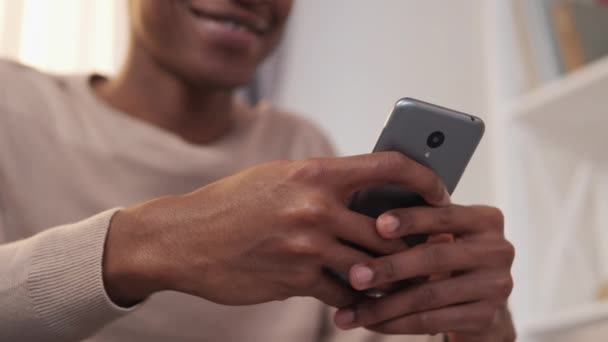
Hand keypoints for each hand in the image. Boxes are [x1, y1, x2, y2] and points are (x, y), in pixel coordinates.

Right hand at [103, 152, 450, 307]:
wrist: (182, 238)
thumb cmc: (232, 204)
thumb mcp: (278, 178)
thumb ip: (322, 184)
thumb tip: (367, 194)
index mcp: (315, 172)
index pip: (389, 166)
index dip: (424, 179)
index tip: (439, 195)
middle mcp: (316, 206)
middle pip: (390, 229)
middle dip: (413, 244)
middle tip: (429, 253)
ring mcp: (307, 245)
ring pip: (372, 265)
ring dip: (388, 277)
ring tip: (399, 280)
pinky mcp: (296, 279)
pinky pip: (344, 293)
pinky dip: (356, 299)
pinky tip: (358, 299)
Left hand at [333, 205, 514, 336]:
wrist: (481, 300)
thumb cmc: (448, 257)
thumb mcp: (444, 234)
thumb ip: (420, 226)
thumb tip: (364, 226)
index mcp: (486, 220)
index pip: (444, 216)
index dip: (411, 220)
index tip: (378, 225)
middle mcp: (498, 250)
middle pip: (434, 258)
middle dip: (389, 268)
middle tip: (355, 275)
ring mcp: (496, 286)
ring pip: (428, 296)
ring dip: (384, 306)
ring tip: (351, 311)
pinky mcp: (486, 317)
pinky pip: (432, 321)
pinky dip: (396, 323)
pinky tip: (371, 323)